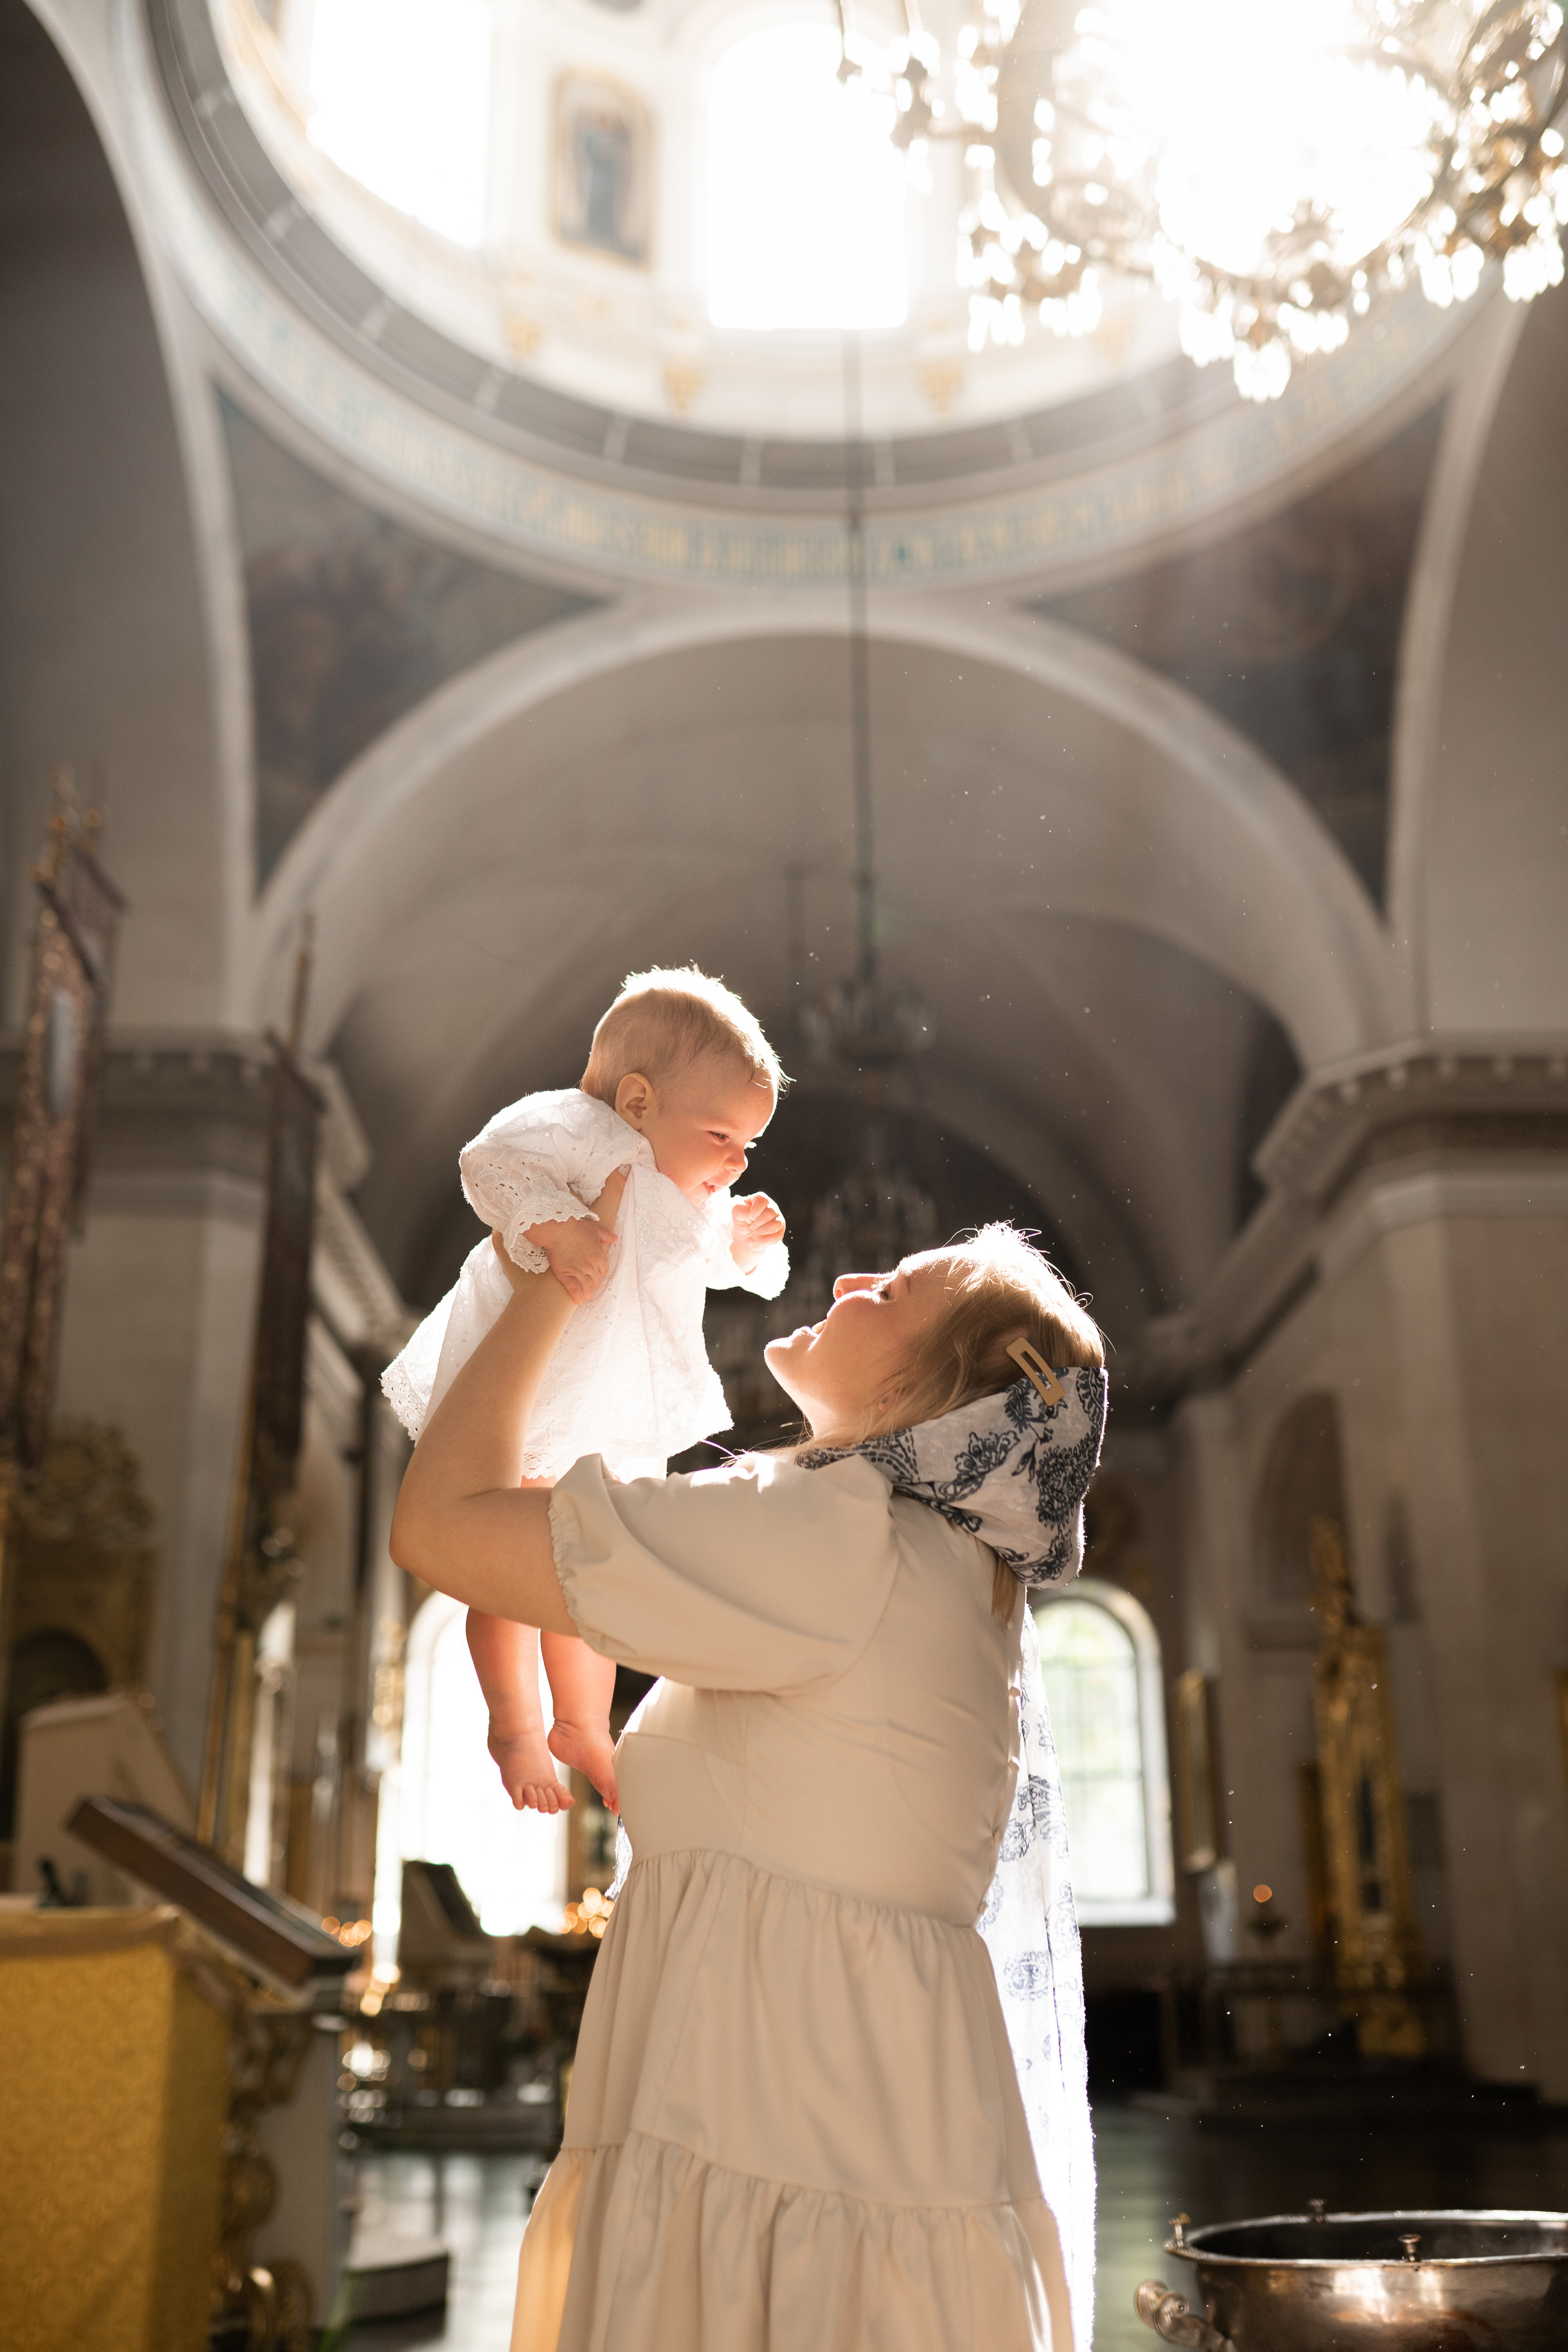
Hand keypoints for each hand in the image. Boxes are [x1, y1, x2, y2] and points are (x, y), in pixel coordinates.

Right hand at [495, 1166, 630, 1304]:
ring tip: (586, 1296)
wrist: (557, 1228)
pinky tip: (578, 1300)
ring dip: (587, 1292)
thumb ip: (605, 1235)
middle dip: (594, 1284)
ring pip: (587, 1287)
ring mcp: (578, 1272)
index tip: (596, 1274)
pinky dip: (577, 1296)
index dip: (600, 1273)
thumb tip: (614, 1238)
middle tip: (590, 1286)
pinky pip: (573, 1290)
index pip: (604, 1270)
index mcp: (599, 1256)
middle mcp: (591, 1266)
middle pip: (596, 1281)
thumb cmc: (575, 1226)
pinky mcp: (565, 1275)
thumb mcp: (594, 1228)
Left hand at [730, 1191, 785, 1274]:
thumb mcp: (735, 1212)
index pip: (763, 1200)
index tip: (749, 1217)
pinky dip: (765, 1240)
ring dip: (762, 1231)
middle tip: (751, 1227)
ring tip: (756, 1233)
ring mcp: (778, 1220)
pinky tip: (759, 1239)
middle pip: (771, 1212)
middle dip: (757, 1223)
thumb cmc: (741, 1221)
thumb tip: (752, 1216)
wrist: (743, 1238)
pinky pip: (777, 1237)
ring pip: (777, 1224)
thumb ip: (741, 1209)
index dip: (755, 1211)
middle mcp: (772, 1207)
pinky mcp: (780, 1232)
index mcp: (761, 1199)